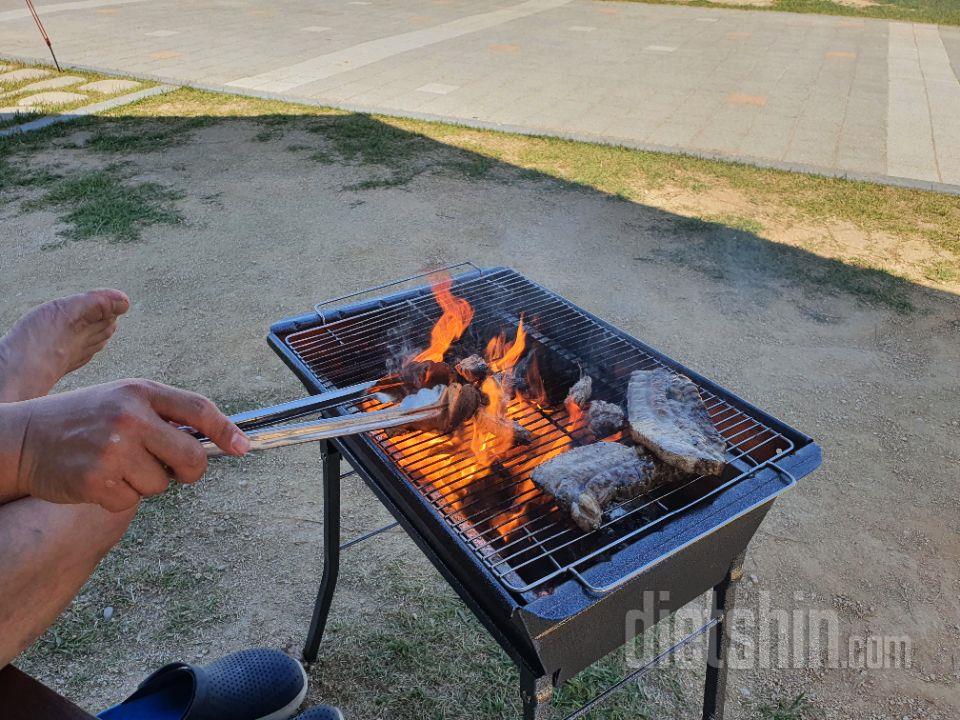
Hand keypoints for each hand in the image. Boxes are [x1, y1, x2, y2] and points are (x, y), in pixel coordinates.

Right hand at [13, 379, 248, 511]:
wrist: (22, 438)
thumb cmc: (85, 419)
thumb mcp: (124, 399)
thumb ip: (165, 414)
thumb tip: (216, 441)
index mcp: (141, 391)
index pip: (199, 409)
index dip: (226, 431)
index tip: (243, 448)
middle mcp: (129, 417)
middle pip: (191, 458)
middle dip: (190, 471)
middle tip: (176, 471)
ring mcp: (113, 449)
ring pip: (162, 484)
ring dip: (147, 483)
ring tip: (118, 465)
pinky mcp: (97, 480)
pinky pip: (133, 501)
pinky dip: (122, 496)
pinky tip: (101, 479)